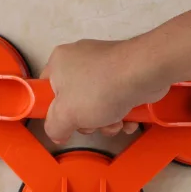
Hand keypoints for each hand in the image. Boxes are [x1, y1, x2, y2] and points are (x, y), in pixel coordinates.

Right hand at [40, 38, 170, 142]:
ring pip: (98, 103)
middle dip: (87, 120)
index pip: (47, 89)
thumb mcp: (66, 115)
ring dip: (107, 121)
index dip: (54, 110)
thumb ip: (54, 127)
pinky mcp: (125, 72)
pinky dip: (123, 112)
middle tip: (94, 124)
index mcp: (59, 62)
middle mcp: (80, 58)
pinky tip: (130, 118)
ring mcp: (105, 64)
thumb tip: (57, 133)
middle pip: (74, 100)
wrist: (144, 73)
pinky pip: (117, 97)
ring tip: (116, 122)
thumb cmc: (101, 88)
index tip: (64, 122)